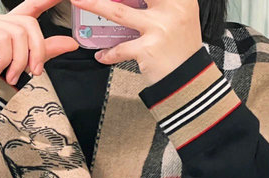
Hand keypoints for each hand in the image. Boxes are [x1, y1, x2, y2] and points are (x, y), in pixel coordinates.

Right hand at [0, 0, 79, 85]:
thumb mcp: (24, 65)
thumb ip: (45, 52)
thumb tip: (71, 43)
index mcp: (9, 28)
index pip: (32, 6)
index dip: (46, 1)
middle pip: (30, 25)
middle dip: (37, 51)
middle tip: (34, 72)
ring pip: (18, 34)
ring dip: (19, 62)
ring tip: (9, 76)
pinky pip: (4, 39)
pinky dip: (5, 60)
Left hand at [68, 0, 202, 84]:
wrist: (189, 80)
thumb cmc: (181, 48)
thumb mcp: (179, 17)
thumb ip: (160, 4)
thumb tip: (131, 0)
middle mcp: (171, 7)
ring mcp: (159, 28)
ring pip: (118, 12)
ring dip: (95, 5)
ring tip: (79, 1)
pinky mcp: (147, 49)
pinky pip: (120, 48)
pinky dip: (108, 53)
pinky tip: (101, 55)